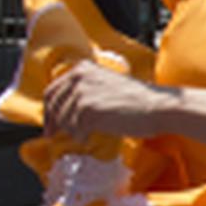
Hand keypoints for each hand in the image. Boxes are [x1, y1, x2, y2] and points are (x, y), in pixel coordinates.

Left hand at [44, 61, 179, 140]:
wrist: (158, 106)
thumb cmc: (139, 100)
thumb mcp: (107, 84)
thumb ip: (85, 89)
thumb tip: (64, 110)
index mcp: (82, 68)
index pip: (52, 91)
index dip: (48, 110)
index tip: (48, 123)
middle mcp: (79, 78)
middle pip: (53, 106)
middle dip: (53, 123)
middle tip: (53, 135)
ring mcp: (83, 94)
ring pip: (63, 120)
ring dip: (71, 131)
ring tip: (84, 134)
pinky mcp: (89, 111)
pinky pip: (75, 130)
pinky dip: (81, 137)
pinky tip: (91, 136)